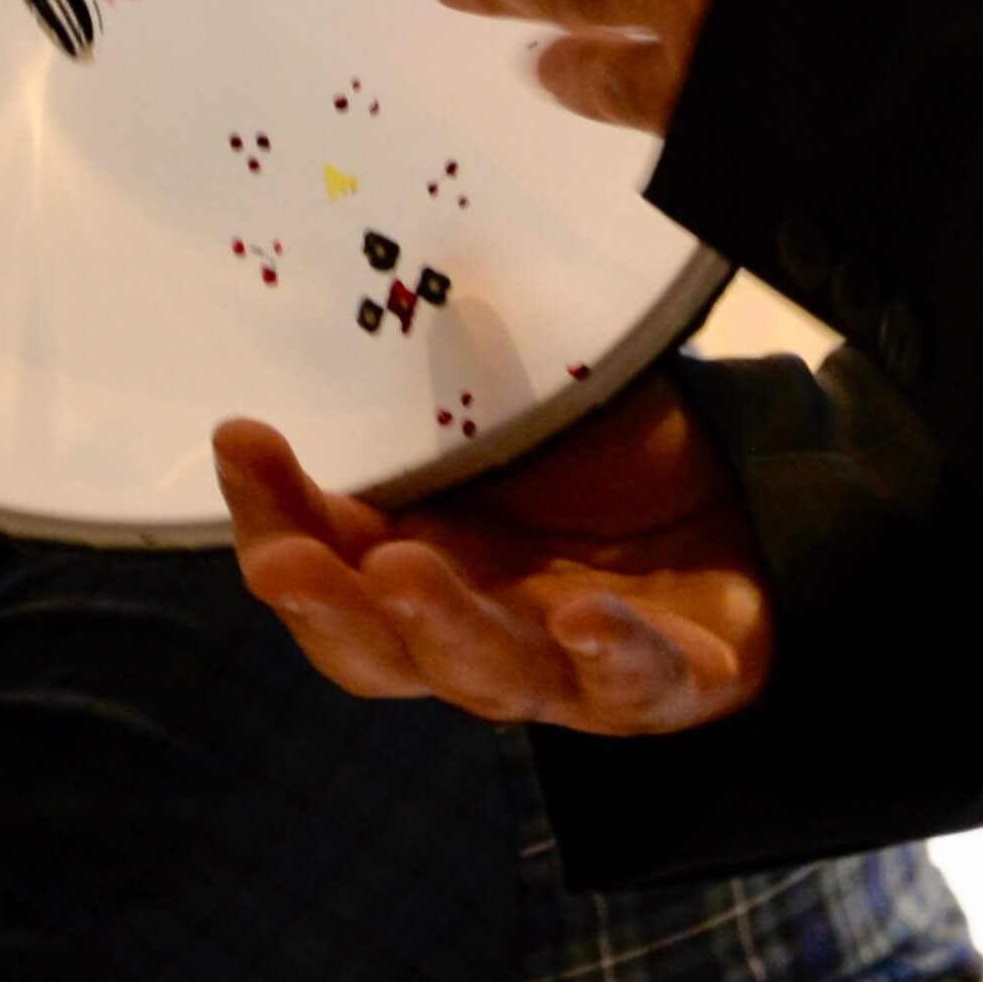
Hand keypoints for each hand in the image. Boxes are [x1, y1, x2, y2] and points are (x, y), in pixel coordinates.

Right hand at [213, 385, 775, 733]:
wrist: (742, 501)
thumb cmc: (596, 462)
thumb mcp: (498, 417)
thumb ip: (423, 398)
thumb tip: (357, 296)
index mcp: (418, 574)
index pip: (321, 573)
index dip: (273, 524)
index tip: (241, 438)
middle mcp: (478, 638)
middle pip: (383, 654)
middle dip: (331, 609)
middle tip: (290, 562)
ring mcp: (568, 673)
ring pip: (490, 677)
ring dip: (443, 628)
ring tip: (406, 567)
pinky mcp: (669, 683)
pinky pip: (634, 684)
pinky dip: (607, 656)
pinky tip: (583, 616)